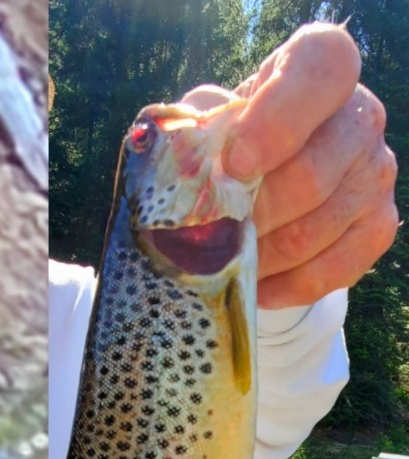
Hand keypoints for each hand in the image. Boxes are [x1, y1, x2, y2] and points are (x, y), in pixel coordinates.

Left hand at [183, 23, 397, 309]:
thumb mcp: (207, 122)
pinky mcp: (377, 225)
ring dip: (258, 257)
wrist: (259, 183)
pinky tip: (256, 285)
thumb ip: (196, 127)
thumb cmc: (227, 144)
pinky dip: (284, 286)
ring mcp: (375, 172)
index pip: (324, 70)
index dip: (279, 119)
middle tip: (212, 235)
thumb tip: (183, 153)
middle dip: (249, 216)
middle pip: (308, 177)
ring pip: (312, 232)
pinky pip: (331, 270)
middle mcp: (360, 116)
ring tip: (224, 262)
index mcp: (319, 70)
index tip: (235, 164)